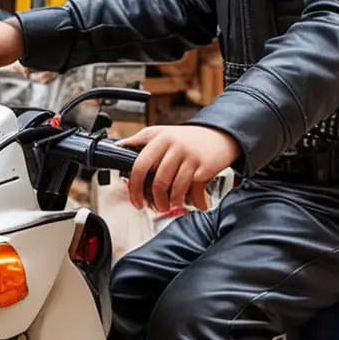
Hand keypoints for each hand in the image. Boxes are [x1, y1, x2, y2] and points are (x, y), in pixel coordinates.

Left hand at [120, 124, 238, 212]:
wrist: (219, 135)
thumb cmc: (188, 138)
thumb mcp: (162, 132)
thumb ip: (140, 140)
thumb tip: (119, 146)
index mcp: (160, 138)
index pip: (140, 165)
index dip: (135, 187)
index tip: (135, 200)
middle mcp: (175, 146)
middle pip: (158, 182)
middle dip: (155, 200)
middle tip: (156, 207)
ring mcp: (191, 157)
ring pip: (175, 189)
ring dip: (172, 203)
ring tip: (172, 205)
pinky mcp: (205, 168)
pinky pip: (194, 191)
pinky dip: (193, 202)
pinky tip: (192, 203)